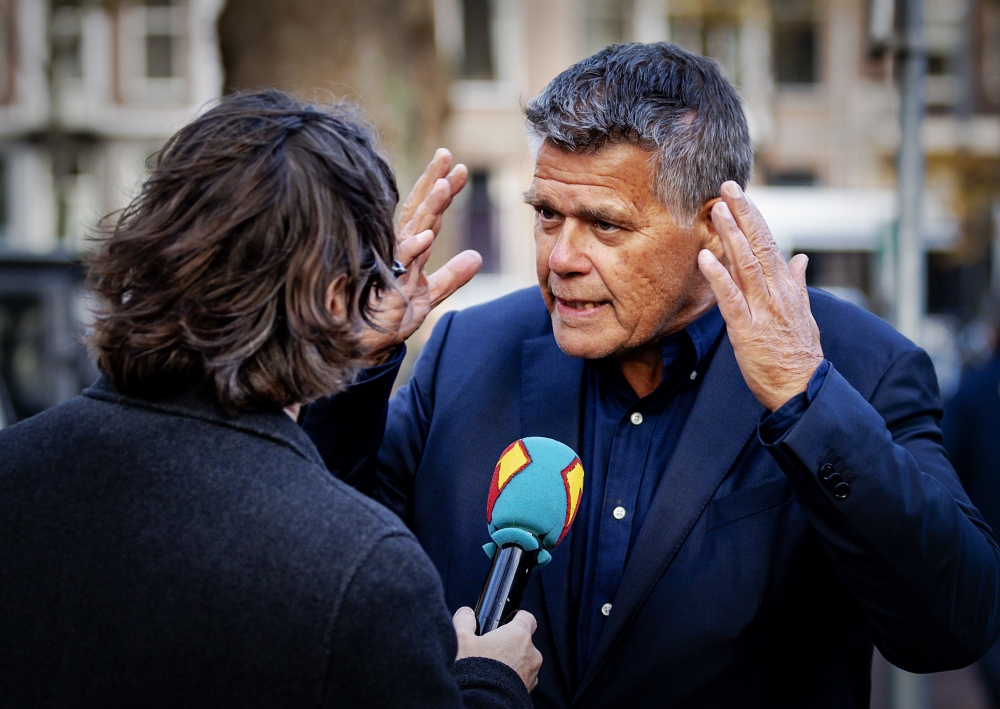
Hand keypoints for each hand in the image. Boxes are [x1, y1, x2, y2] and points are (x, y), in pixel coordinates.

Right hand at [358, 149, 481, 363]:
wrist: (366, 346)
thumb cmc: (389, 319)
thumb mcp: (428, 296)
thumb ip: (451, 276)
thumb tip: (476, 256)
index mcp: (409, 251)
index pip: (426, 214)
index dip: (441, 190)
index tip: (458, 168)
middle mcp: (398, 251)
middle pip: (418, 210)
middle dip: (433, 182)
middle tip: (447, 155)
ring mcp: (391, 265)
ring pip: (412, 230)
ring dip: (430, 207)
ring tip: (446, 185)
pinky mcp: (386, 285)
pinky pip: (402, 263)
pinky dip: (414, 248)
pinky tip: (428, 234)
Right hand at [453, 607, 542, 691]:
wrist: (481, 703)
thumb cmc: (475, 670)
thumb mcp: (461, 639)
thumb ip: (464, 621)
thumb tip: (466, 614)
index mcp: (518, 635)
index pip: (527, 618)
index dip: (516, 617)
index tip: (506, 622)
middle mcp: (531, 653)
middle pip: (523, 641)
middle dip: (509, 644)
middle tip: (489, 650)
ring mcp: (532, 674)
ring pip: (523, 661)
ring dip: (511, 663)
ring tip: (490, 669)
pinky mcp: (529, 691)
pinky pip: (522, 679)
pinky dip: (512, 678)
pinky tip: (495, 681)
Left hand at [697, 181, 823, 411]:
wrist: (804, 389)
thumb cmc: (800, 354)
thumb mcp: (804, 314)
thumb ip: (799, 284)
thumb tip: (801, 258)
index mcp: (787, 288)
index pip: (770, 244)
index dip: (754, 218)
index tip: (740, 194)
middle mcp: (777, 293)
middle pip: (759, 246)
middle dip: (743, 215)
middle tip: (727, 187)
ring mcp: (763, 310)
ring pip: (746, 265)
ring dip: (731, 236)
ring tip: (717, 210)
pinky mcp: (748, 330)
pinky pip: (731, 299)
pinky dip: (718, 277)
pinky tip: (705, 258)